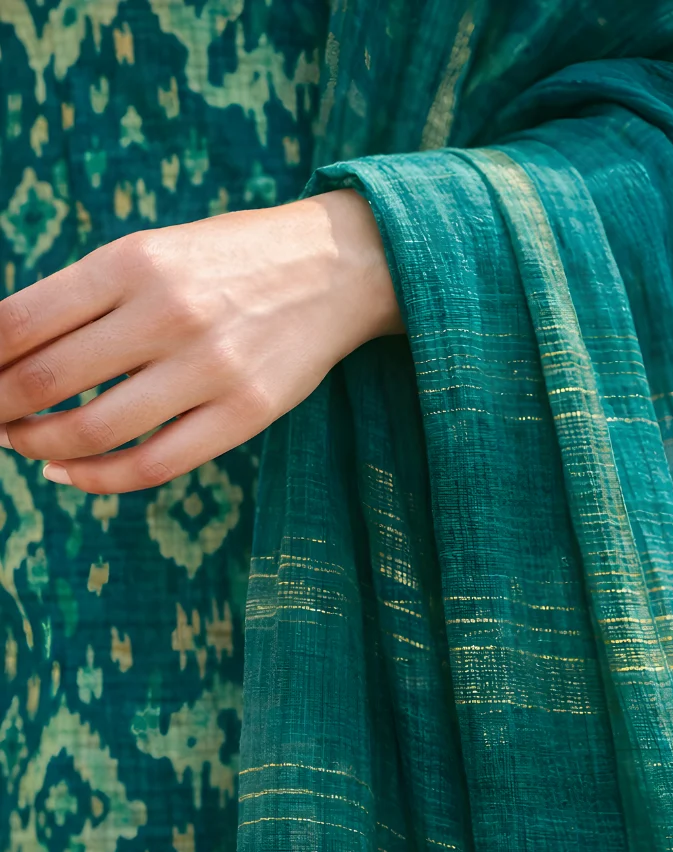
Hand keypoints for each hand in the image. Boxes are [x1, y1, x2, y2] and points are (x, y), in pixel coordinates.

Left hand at [0, 189, 402, 492]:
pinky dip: (97, 478)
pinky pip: (153, 465)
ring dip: (38, 446)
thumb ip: (89, 297)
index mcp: (133, 259)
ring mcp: (211, 367)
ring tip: (23, 444)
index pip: (18, 322)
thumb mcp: (155, 250)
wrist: (338, 268)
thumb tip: (8, 356)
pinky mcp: (247, 413)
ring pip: (92, 431)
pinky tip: (71, 472)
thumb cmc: (232, 260)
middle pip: (43, 381)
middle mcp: (169, 312)